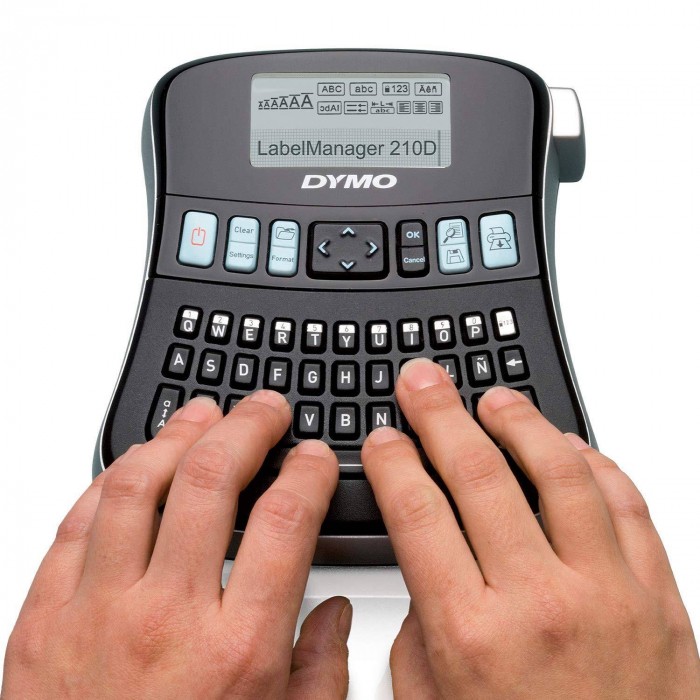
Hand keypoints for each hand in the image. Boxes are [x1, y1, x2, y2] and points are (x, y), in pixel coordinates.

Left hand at [3, 392, 350, 698]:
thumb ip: (322, 672)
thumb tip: (335, 614)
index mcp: (237, 649)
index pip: (286, 518)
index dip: (308, 469)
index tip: (314, 456)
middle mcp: (166, 620)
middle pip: (211, 479)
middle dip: (247, 425)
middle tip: (265, 408)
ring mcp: (96, 614)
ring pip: (138, 484)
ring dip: (178, 435)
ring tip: (203, 415)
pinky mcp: (42, 622)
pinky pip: (76, 522)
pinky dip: (111, 480)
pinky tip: (137, 465)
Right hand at [362, 359, 699, 698]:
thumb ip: (420, 629)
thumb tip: (428, 563)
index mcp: (473, 636)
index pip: (418, 513)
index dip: (393, 463)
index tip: (383, 439)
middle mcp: (542, 604)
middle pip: (479, 475)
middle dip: (440, 415)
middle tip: (423, 383)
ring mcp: (609, 595)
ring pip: (561, 472)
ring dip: (521, 423)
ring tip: (495, 398)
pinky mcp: (660, 599)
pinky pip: (628, 505)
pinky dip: (597, 464)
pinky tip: (571, 446)